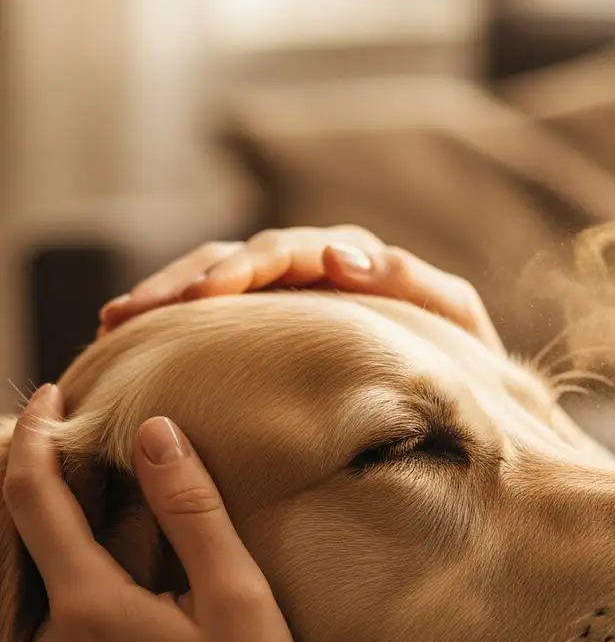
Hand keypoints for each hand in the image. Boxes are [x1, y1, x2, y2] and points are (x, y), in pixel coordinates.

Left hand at [4, 385, 365, 641]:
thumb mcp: (236, 597)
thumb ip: (191, 509)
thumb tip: (153, 432)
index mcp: (87, 608)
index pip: (32, 498)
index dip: (36, 437)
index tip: (54, 397)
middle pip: (57, 556)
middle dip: (97, 516)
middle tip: (153, 500)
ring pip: (69, 609)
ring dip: (110, 579)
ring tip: (179, 595)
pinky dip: (106, 628)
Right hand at [99, 226, 503, 353]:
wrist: (469, 390)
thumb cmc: (463, 355)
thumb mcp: (453, 319)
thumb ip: (412, 283)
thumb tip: (337, 257)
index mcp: (354, 263)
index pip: (290, 251)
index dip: (247, 267)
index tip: (208, 293)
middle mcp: (313, 270)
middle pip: (240, 258)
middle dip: (189, 280)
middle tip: (141, 310)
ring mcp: (289, 298)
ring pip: (216, 281)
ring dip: (166, 295)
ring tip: (117, 319)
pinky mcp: (271, 330)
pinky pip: (216, 316)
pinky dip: (174, 321)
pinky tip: (130, 335)